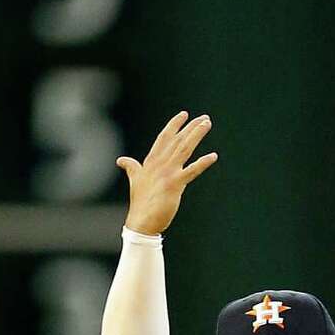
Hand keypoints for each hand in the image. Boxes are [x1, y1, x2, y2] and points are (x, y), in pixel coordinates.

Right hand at [116, 111, 216, 235]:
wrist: (141, 220)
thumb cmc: (140, 202)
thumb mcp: (135, 179)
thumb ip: (131, 167)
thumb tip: (121, 160)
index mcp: (152, 160)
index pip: (164, 137)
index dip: (174, 125)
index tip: (184, 114)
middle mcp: (160, 163)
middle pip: (178, 140)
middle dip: (191, 127)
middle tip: (205, 118)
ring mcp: (168, 172)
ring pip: (185, 148)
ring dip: (197, 135)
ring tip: (207, 124)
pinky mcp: (175, 184)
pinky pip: (192, 171)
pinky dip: (203, 163)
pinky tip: (213, 156)